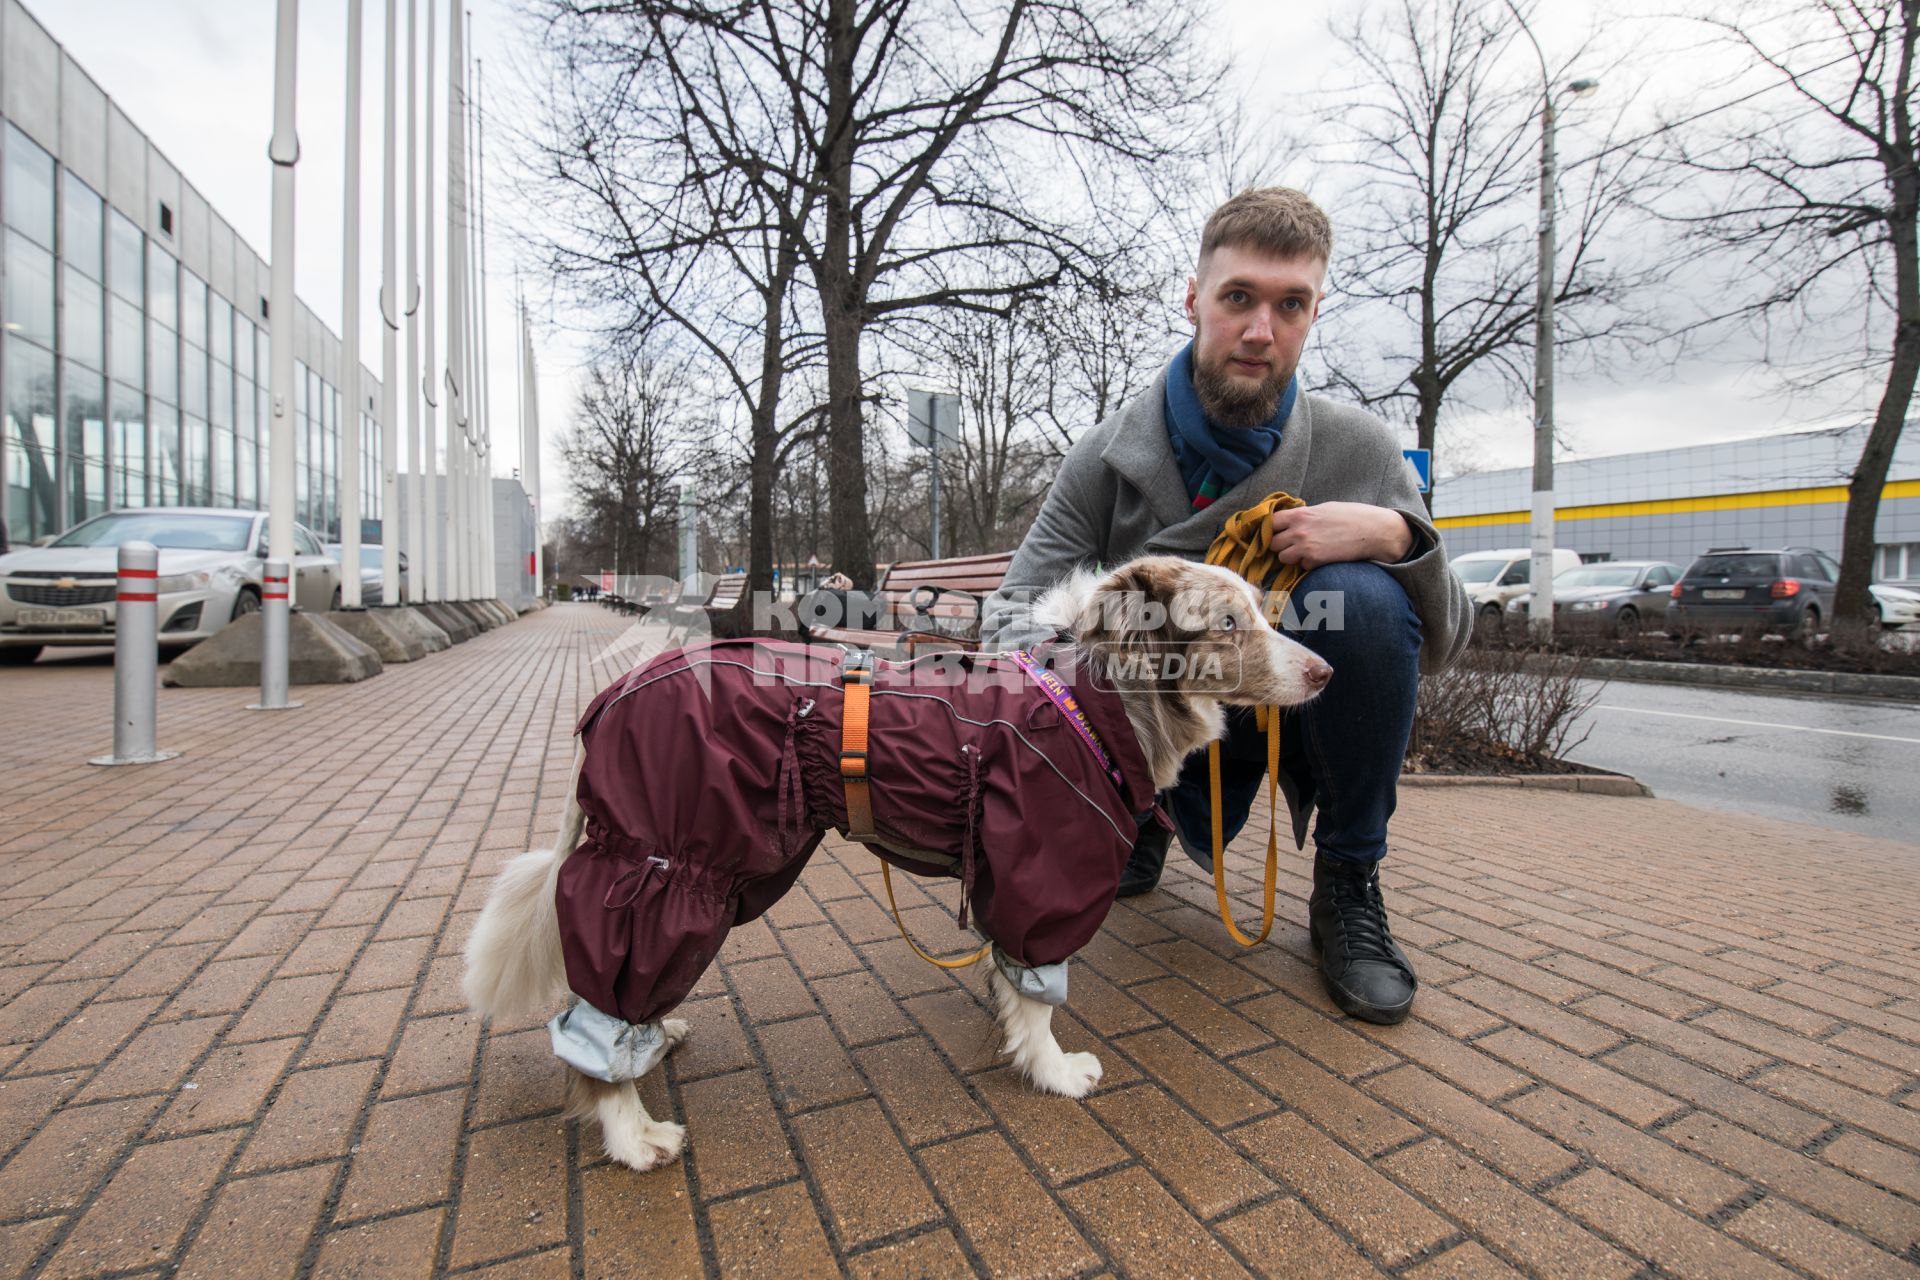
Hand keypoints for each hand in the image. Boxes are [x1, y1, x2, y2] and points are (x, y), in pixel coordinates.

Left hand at [1268, 502, 1414, 568]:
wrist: (1373, 531)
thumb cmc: (1352, 516)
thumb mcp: (1324, 509)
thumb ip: (1304, 516)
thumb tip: (1291, 521)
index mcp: (1300, 515)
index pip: (1270, 522)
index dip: (1272, 528)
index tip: (1277, 532)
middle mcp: (1299, 531)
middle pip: (1273, 543)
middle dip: (1281, 545)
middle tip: (1292, 544)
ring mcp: (1306, 548)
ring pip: (1283, 558)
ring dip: (1292, 556)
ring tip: (1306, 551)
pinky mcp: (1315, 562)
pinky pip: (1302, 566)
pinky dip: (1308, 564)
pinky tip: (1321, 557)